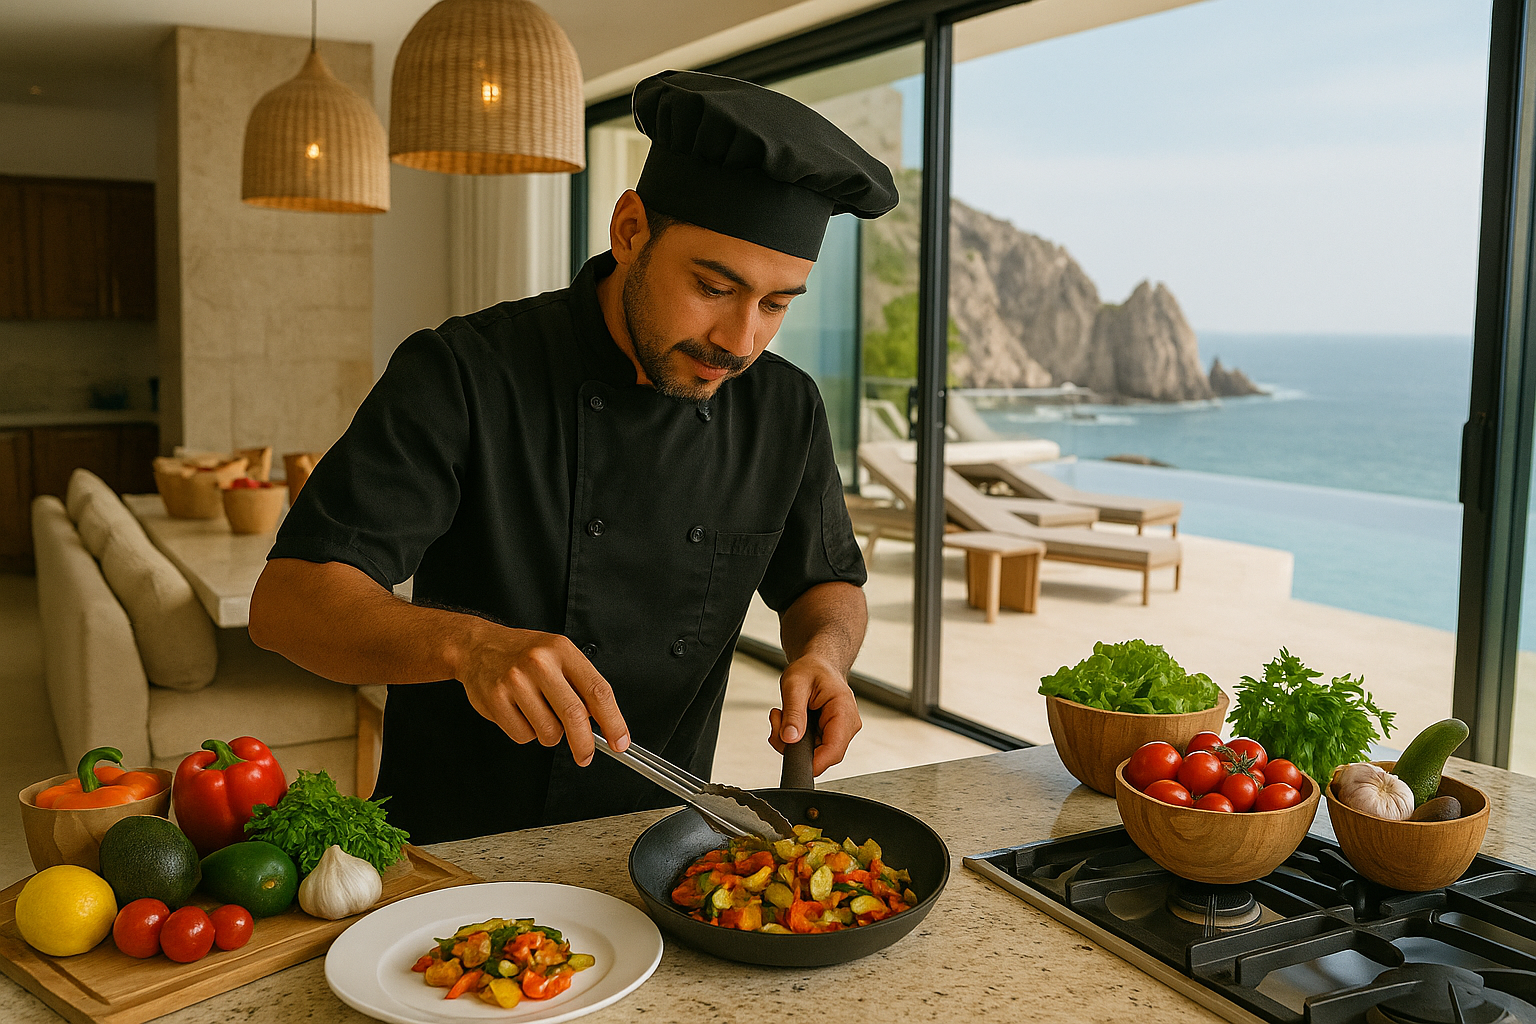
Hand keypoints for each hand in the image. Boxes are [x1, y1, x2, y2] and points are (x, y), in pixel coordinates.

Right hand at [456, 625, 628, 765]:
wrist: (478, 646)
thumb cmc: (524, 653)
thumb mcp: (559, 655)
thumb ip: (581, 684)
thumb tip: (604, 722)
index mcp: (562, 650)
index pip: (598, 690)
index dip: (613, 721)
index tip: (619, 741)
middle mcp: (540, 663)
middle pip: (574, 715)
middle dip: (584, 743)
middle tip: (585, 755)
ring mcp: (515, 681)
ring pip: (548, 731)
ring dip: (550, 734)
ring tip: (539, 713)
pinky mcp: (495, 699)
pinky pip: (523, 736)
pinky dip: (527, 733)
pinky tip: (520, 713)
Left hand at [768, 653, 861, 776]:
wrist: (818, 664)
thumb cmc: (812, 669)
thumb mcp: (795, 684)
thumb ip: (793, 713)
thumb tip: (790, 738)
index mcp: (844, 712)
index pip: (833, 751)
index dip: (811, 761)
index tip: (789, 756)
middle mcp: (846, 726)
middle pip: (820, 755)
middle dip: (792, 745)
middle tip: (777, 722)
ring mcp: (839, 732)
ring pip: (812, 754)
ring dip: (790, 740)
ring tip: (782, 715)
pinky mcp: (828, 735)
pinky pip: (809, 747)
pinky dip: (793, 738)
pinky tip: (787, 720)